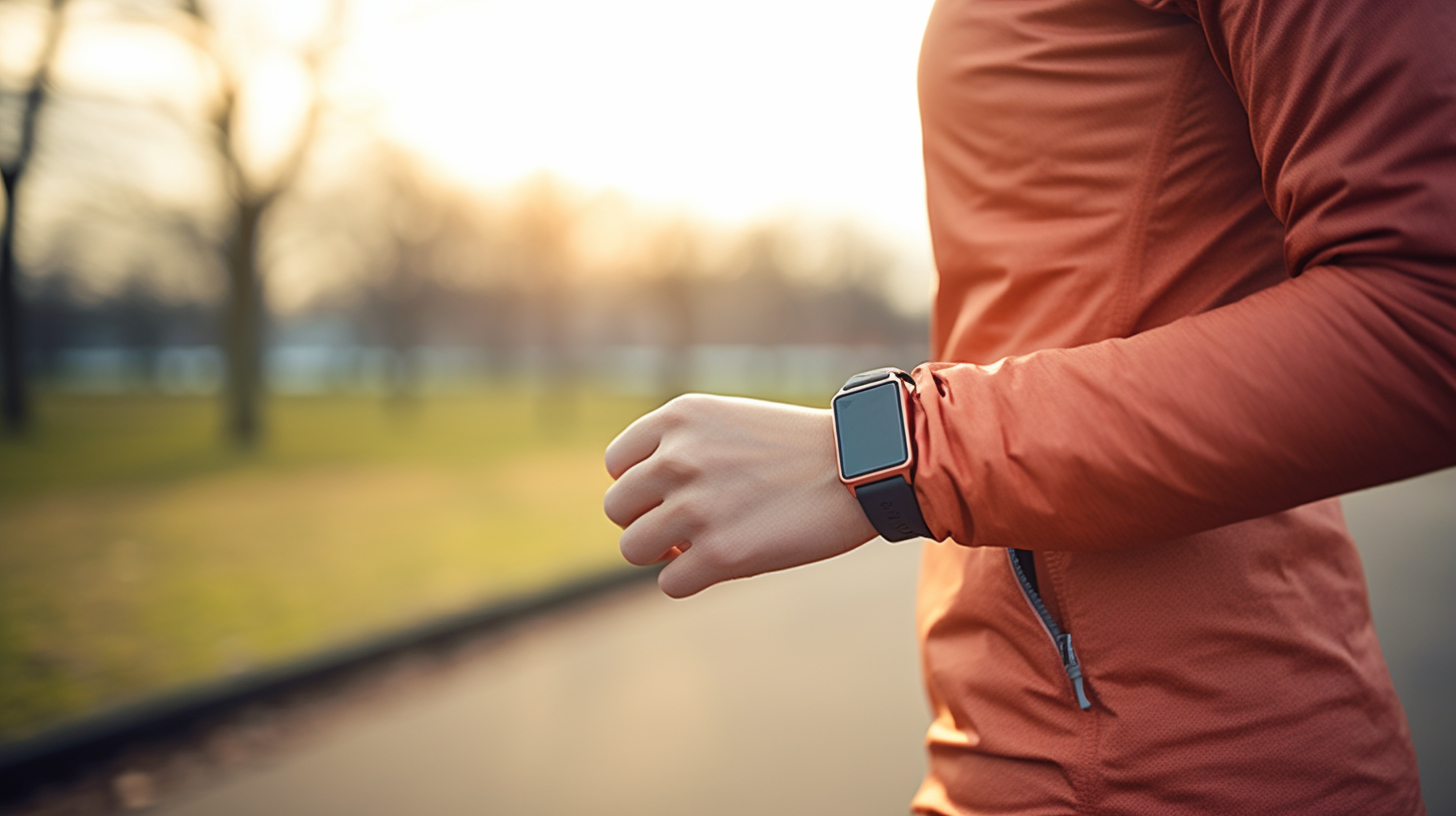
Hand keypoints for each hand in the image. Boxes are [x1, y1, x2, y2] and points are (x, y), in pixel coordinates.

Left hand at [604, 393, 878, 597]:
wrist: (862, 467)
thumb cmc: (798, 449)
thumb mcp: (727, 422)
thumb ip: (679, 447)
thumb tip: (641, 501)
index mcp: (678, 417)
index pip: (617, 464)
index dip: (642, 487)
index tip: (673, 496)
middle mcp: (677, 457)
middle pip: (618, 510)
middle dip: (648, 522)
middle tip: (687, 527)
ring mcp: (695, 507)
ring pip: (633, 549)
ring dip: (663, 555)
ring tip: (700, 547)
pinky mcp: (719, 554)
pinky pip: (669, 584)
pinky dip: (691, 581)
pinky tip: (722, 566)